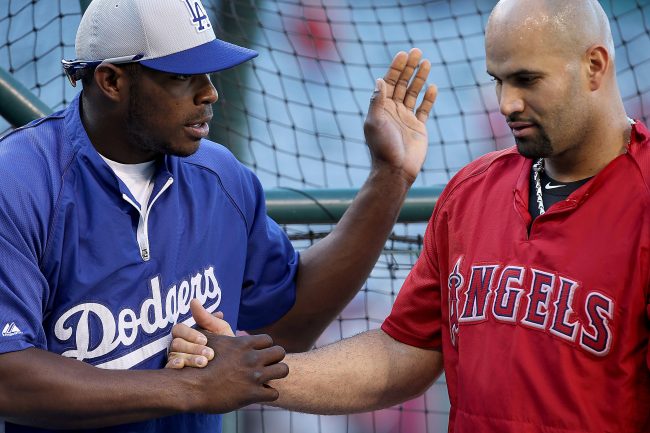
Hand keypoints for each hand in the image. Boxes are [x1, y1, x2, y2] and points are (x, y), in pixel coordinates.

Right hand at [166, 299, 234, 368]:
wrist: (235, 366)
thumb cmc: (226, 345)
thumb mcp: (220, 330)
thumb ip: (207, 317)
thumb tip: (193, 301)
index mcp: (187, 334)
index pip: (179, 329)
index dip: (190, 334)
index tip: (205, 340)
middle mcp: (179, 346)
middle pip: (176, 343)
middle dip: (192, 348)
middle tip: (209, 354)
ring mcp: (176, 359)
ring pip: (174, 356)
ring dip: (189, 358)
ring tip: (204, 363)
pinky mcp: (176, 373)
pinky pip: (168, 368)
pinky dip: (173, 366)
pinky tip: (182, 366)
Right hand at [188, 331, 287, 411]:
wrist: (191, 388)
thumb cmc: (196, 363)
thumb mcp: (204, 338)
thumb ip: (212, 323)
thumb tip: (219, 312)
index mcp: (243, 344)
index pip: (268, 340)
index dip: (265, 347)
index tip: (260, 353)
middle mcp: (252, 358)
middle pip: (280, 352)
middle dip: (275, 359)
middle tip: (268, 365)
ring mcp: (254, 376)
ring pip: (283, 370)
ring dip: (276, 374)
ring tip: (268, 378)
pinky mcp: (253, 394)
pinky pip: (274, 392)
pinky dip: (268, 393)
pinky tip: (260, 393)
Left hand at [364, 48, 436, 182]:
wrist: (396, 170)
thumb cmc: (383, 148)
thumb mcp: (375, 122)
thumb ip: (377, 101)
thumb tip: (380, 80)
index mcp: (381, 108)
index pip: (389, 83)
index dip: (396, 68)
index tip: (403, 55)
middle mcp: (393, 111)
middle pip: (402, 84)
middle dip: (409, 68)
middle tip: (417, 51)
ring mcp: (406, 118)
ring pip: (413, 93)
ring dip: (419, 78)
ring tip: (427, 62)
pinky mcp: (418, 127)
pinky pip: (424, 109)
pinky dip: (428, 98)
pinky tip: (433, 87)